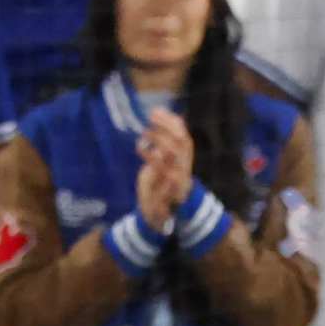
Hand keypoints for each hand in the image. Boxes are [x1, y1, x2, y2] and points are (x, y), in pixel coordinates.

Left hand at [136, 107, 193, 226]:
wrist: (159, 214)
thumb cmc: (159, 184)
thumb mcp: (161, 160)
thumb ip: (163, 141)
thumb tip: (161, 115)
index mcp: (184, 159)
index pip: (183, 135)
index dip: (172, 122)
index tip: (156, 111)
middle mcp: (183, 167)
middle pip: (181, 141)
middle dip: (166, 126)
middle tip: (150, 117)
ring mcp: (177, 177)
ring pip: (174, 152)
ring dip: (159, 139)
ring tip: (145, 132)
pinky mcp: (167, 188)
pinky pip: (162, 169)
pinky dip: (150, 155)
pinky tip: (140, 147)